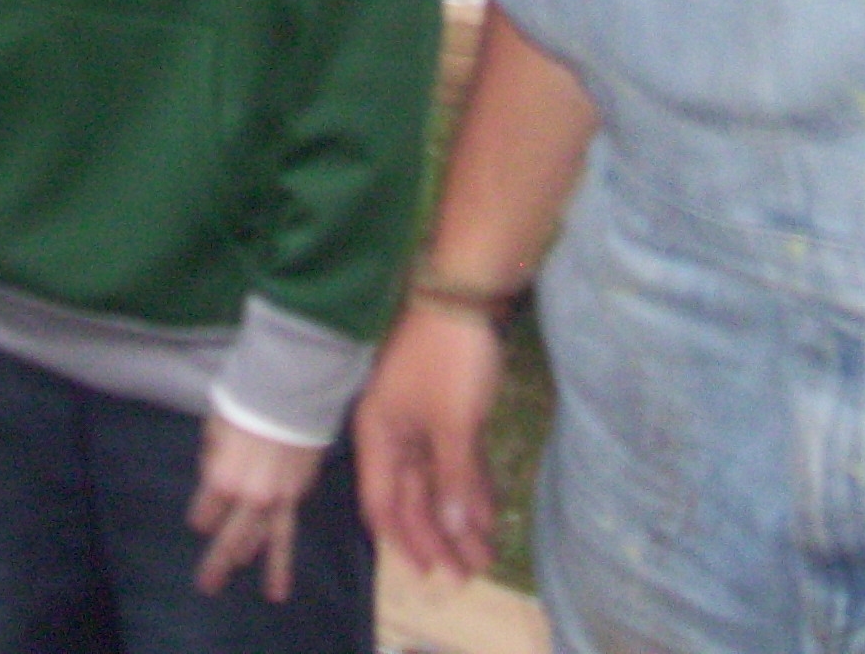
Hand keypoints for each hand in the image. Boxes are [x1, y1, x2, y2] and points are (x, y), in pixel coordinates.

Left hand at [189, 414, 326, 601]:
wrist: (290, 392)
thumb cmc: (246, 405)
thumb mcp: (214, 430)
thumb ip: (211, 460)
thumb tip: (215, 478)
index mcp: (221, 481)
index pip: (204, 516)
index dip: (201, 517)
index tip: (203, 516)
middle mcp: (248, 499)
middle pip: (229, 540)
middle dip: (217, 564)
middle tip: (208, 586)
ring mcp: (275, 501)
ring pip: (265, 543)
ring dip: (265, 568)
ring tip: (270, 595)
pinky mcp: (298, 494)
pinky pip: (289, 530)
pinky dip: (285, 557)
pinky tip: (282, 580)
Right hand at [353, 298, 507, 585]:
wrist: (466, 289)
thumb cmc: (449, 357)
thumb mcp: (453, 423)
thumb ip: (451, 478)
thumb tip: (449, 531)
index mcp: (378, 434)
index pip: (382, 503)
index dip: (406, 542)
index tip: (432, 576)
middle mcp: (392, 431)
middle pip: (412, 497)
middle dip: (439, 538)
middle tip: (470, 573)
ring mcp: (419, 418)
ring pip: (436, 480)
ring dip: (457, 517)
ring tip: (484, 552)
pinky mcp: (446, 407)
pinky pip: (454, 459)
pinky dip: (469, 485)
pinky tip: (486, 512)